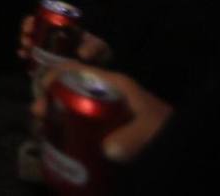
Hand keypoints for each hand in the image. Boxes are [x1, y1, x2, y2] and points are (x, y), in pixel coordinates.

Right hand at [18, 15, 112, 63]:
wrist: (103, 75)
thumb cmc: (100, 55)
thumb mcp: (99, 48)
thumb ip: (93, 48)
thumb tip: (81, 54)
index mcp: (62, 31)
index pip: (43, 22)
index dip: (32, 22)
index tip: (30, 25)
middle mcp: (53, 40)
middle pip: (34, 33)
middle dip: (26, 34)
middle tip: (26, 39)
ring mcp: (50, 54)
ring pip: (32, 47)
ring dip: (25, 48)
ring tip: (24, 52)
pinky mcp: (49, 69)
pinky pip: (35, 64)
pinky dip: (29, 64)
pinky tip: (27, 65)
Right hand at [30, 64, 170, 162]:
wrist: (182, 142)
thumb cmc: (166, 126)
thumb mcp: (151, 127)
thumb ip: (133, 136)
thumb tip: (108, 150)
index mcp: (110, 83)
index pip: (76, 68)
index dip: (54, 73)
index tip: (41, 90)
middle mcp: (99, 93)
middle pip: (63, 87)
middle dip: (45, 96)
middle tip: (37, 113)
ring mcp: (96, 110)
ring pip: (63, 105)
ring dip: (47, 112)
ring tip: (39, 126)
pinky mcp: (96, 128)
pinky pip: (69, 122)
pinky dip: (56, 127)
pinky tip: (49, 137)